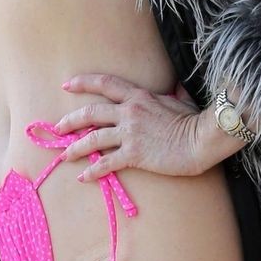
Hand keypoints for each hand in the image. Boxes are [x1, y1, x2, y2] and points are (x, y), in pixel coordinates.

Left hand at [53, 73, 234, 180]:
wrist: (202, 139)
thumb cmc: (195, 122)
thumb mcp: (182, 102)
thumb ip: (173, 94)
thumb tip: (176, 87)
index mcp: (139, 96)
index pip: (105, 84)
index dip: (84, 83)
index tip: (67, 84)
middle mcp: (130, 112)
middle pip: (91, 112)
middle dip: (71, 120)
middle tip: (58, 127)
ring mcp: (130, 133)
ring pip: (93, 138)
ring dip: (76, 148)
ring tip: (65, 155)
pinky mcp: (134, 154)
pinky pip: (107, 162)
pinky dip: (93, 170)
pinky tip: (84, 177)